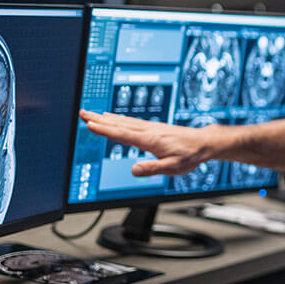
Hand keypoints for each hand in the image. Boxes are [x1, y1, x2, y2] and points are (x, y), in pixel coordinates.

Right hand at [78, 110, 215, 176]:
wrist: (202, 143)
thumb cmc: (189, 156)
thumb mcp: (172, 167)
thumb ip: (152, 169)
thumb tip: (133, 170)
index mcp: (149, 140)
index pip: (122, 134)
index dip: (105, 130)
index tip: (89, 124)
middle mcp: (148, 131)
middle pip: (119, 124)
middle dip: (99, 119)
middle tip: (82, 113)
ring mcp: (150, 128)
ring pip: (124, 121)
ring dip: (106, 117)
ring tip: (92, 114)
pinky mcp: (153, 128)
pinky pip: (131, 122)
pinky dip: (119, 119)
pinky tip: (113, 118)